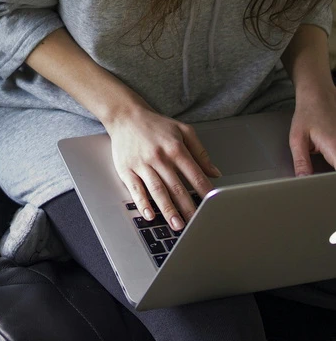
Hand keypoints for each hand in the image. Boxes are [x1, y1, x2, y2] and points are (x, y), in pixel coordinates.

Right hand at [104, 106, 220, 230]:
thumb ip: (200, 152)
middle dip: (187, 208)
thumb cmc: (155, 124)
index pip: (194, 174)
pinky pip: (136, 189)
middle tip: (196, 224)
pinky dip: (143, 203)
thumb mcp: (183, 131)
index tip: (212, 206)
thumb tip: (215, 173)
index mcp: (175, 148)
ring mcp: (142, 164)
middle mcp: (159, 157)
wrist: (125, 115)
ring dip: (168, 209)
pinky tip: (149, 215)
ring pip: (157, 190)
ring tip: (177, 225)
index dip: (205, 191)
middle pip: (176, 187)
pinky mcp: (127, 169)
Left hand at [289, 84, 335, 175]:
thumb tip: (303, 180)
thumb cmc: (308, 113)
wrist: (319, 94)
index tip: (323, 187)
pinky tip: (328, 154)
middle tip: (318, 166)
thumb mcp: (297, 138)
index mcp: (335, 148)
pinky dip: (333, 157)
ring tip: (319, 149)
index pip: (335, 176)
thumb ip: (301, 161)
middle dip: (329, 174)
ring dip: (331, 164)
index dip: (329, 183)